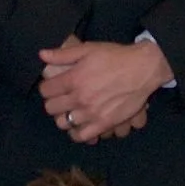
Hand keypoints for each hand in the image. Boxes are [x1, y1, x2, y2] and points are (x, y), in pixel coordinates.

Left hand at [37, 35, 166, 143]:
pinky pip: (81, 136)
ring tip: (70, 111)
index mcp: (74, 79)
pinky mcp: (104, 123)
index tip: (52, 86)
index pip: (46, 90)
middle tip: (61, 98)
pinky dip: (76, 133)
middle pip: (51, 108)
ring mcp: (92, 113)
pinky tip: (79, 125)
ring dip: (63, 117)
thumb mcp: (88, 49)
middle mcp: (80, 98)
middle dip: (53, 102)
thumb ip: (63, 54)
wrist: (143, 69)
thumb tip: (41, 55)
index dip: (46, 88)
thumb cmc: (116, 57)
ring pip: (63, 123)